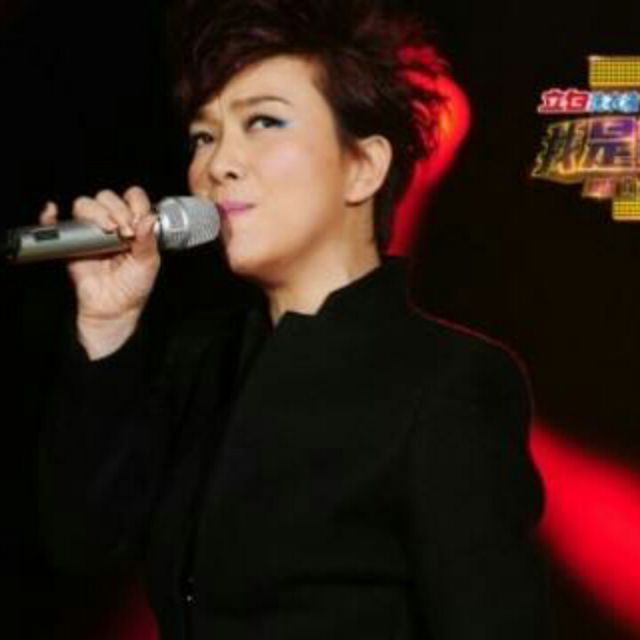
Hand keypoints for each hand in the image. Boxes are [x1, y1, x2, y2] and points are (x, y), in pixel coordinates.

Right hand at [39, 186, 160, 356]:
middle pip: (107, 197)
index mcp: (133, 225)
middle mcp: (112, 224)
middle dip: (117, 210)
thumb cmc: (132, 286)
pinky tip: (53, 211)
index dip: (135, 204)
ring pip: (85, 205)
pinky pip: (55, 223)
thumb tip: (149, 218)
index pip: (132, 198)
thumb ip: (148, 240)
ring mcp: (91, 232)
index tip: (138, 221)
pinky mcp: (73, 243)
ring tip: (108, 231)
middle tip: (125, 232)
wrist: (114, 308)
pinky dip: (50, 215)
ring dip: (96, 213)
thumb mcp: (148, 263)